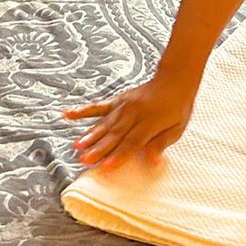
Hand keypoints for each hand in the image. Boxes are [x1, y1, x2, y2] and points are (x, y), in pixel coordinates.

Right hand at [64, 74, 197, 169]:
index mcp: (149, 123)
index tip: (105, 167)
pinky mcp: (116, 100)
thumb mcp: (177, 128)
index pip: (132, 142)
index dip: (119, 155)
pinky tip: (68, 114)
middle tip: (84, 160)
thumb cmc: (178, 107)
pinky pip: (98, 106)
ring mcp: (123, 106)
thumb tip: (153, 162)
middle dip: (99, 148)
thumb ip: (161, 144)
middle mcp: (133, 114)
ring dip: (90, 135)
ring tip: (77, 145)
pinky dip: (82, 111)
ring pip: (104, 123)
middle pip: (114, 134)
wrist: (174, 79)